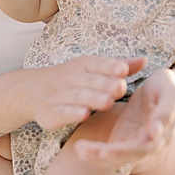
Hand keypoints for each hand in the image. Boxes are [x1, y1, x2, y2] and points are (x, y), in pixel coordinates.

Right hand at [23, 55, 142, 130]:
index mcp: (82, 65)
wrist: (29, 90)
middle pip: (90, 81)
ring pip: (78, 96)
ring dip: (92, 99)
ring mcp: (59, 95)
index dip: (109, 67)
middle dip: (105, 84)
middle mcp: (70, 78)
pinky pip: (61, 111)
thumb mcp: (90, 68)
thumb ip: (117, 67)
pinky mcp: (49, 112)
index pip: (97, 64)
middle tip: (120, 87)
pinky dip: (71, 113)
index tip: (122, 69)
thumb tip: (145, 60)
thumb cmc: (69, 79)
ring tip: (107, 102)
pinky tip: (82, 114)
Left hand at [72, 68, 174, 168]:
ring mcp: (138, 143)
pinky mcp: (125, 140)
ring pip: (119, 156)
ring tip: (79, 151)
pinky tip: (80, 149)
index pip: (149, 144)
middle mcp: (153, 143)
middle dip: (109, 154)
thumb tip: (156, 131)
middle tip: (87, 151)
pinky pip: (111, 151)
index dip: (132, 148)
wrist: (164, 90)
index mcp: (165, 130)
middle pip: (130, 154)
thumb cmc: (168, 87)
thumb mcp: (171, 92)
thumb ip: (165, 110)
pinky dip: (96, 152)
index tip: (112, 150)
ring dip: (98, 156)